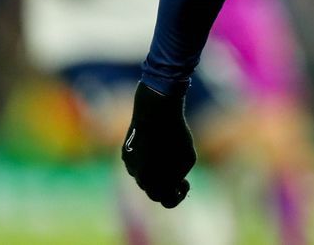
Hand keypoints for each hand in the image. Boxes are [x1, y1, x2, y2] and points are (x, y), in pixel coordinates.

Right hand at [121, 82, 195, 207]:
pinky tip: (156, 146)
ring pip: (145, 178)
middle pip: (154, 193)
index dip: (179, 196)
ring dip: (156, 174)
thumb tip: (173, 183)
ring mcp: (130, 166)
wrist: (155, 112)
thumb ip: (180, 177)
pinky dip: (147, 161)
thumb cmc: (177, 136)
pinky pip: (138, 164)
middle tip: (178, 177)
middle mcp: (140, 178)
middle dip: (167, 187)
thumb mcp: (188, 158)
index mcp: (156, 183)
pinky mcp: (125, 154)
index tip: (185, 184)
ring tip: (168, 156)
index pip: (168, 202)